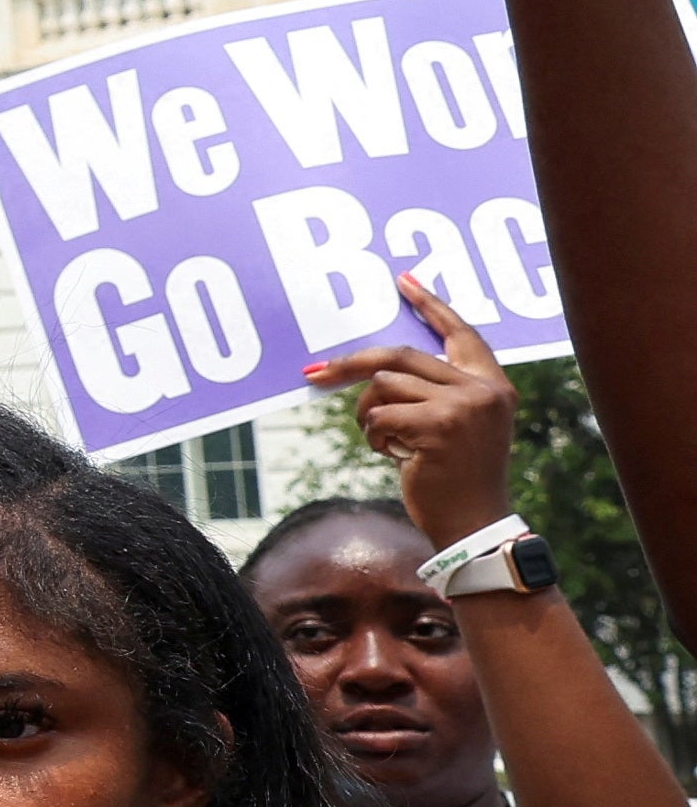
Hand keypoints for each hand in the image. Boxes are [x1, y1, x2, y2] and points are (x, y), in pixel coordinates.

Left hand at [301, 272, 518, 545]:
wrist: (474, 526)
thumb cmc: (456, 478)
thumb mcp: (458, 427)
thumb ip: (436, 392)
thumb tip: (377, 367)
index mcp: (494, 385)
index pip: (462, 332)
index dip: (431, 305)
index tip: (403, 280)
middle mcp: (484, 390)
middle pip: (401, 354)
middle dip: (350, 363)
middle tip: (313, 371)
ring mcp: (464, 406)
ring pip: (383, 384)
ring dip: (369, 414)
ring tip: (387, 442)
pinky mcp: (438, 425)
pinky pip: (379, 414)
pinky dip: (373, 435)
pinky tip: (394, 456)